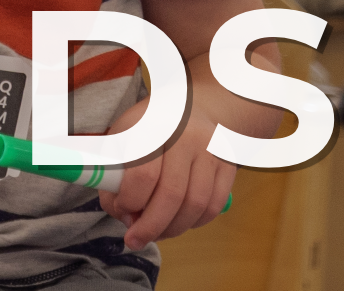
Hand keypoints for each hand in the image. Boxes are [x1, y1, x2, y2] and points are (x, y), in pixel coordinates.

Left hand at [99, 52, 271, 249]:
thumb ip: (114, 171)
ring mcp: (212, 153)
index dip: (129, 201)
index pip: (142, 174)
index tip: (120, 211)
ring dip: (172, 228)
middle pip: (171, 196)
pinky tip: (178, 222)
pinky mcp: (229, 167)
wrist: (202, 104)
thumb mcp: (125, 133)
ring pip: (195, 206)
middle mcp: (186, 139)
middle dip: (150, 226)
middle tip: (134, 239)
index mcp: (153, 127)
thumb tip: (121, 213)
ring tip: (155, 232)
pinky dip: (194, 222)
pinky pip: (213, 206)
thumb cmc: (153, 123)